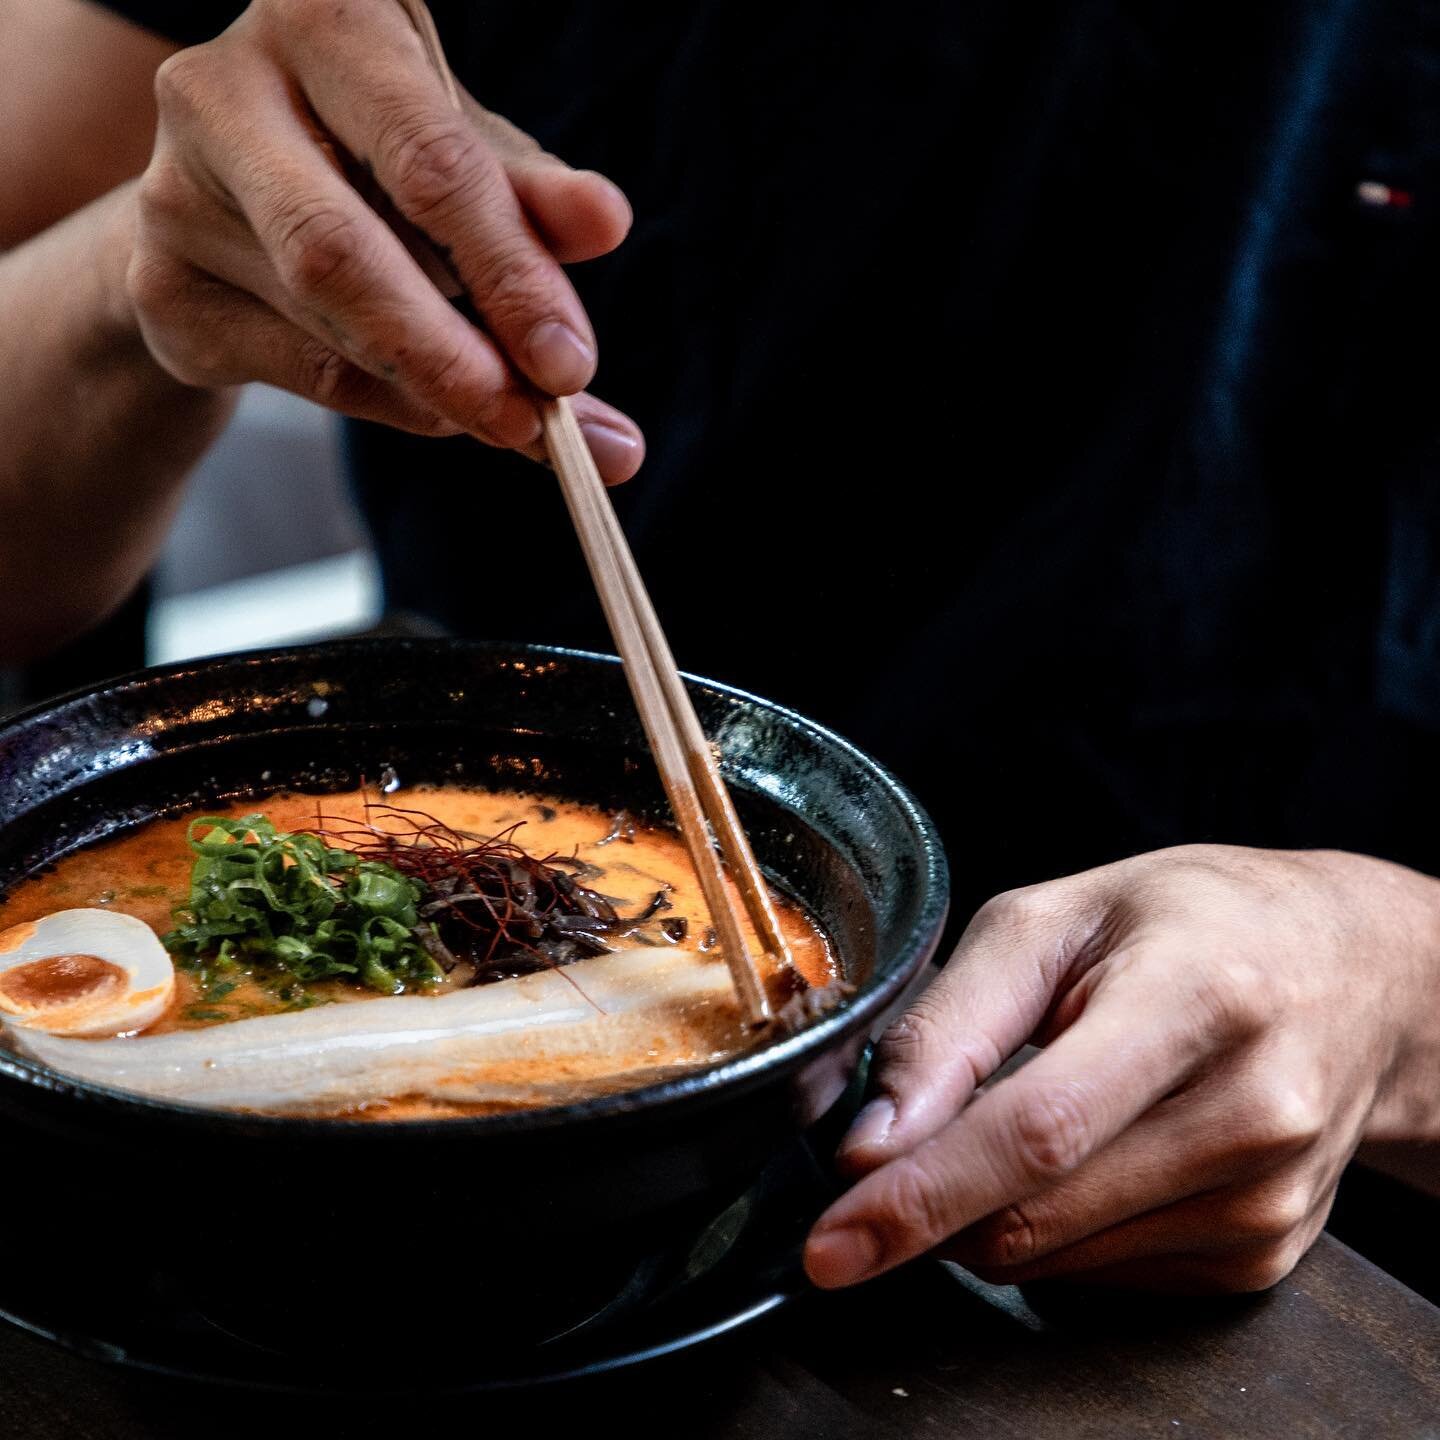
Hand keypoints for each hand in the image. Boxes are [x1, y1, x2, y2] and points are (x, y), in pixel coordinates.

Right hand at [123, 0, 642, 476]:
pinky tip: (439, 410)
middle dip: (451, 355)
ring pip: (326, 323)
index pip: (427, 160)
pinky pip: (302, 371)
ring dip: (435, 389)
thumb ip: (530, 194)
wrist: (237, 198)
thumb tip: (605, 222)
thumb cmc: (375, 158)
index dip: (506, 270)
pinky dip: (390, 405)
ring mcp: (174, 193)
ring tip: (510, 419)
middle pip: (340, 251)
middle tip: (534, 423)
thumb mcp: (464, 154)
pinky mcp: (163, 289)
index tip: (571, 364)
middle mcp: (222, 87)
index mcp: (322, 19)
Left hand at [805, 845, 1439, 1293]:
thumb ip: (953, 1021)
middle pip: (1037, 1212)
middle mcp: (1251, 1114)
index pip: (1039, 1130)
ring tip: (1025, 1109)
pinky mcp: (1263, 1256)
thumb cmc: (1192, 923)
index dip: (920, 1194)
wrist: (1353, 975)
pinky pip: (1099, 1277)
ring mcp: (1267, 1201)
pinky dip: (1049, 1228)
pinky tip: (1086, 1149)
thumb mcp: (1053, 917)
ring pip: (1053, 1260)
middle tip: (895, 1143)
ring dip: (987, 1211)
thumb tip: (868, 1137)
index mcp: (1196, 999)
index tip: (832, 1240)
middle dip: (928, 1205)